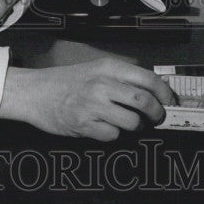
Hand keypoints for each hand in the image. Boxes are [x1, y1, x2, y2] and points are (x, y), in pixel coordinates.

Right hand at [0, 58, 176, 140]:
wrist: (34, 92)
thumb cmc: (65, 81)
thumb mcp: (94, 69)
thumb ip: (120, 77)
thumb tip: (153, 89)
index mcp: (107, 68)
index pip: (148, 79)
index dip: (164, 93)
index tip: (169, 102)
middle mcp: (102, 84)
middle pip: (144, 102)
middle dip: (156, 114)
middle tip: (156, 118)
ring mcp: (93, 105)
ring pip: (132, 123)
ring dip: (135, 127)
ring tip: (127, 123)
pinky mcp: (84, 124)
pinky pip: (113, 136)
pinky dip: (112, 134)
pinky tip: (103, 127)